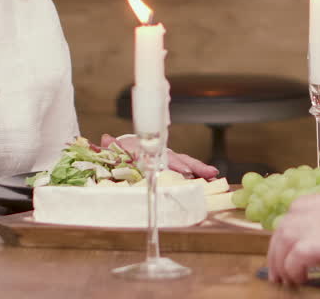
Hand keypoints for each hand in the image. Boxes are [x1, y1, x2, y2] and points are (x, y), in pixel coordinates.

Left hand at [103, 133, 218, 178]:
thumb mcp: (115, 149)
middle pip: (180, 159)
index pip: (163, 157)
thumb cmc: (122, 150)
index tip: (184, 170)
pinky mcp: (172, 164)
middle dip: (194, 166)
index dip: (175, 164)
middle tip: (208, 174)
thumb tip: (106, 139)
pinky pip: (187, 167)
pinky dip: (198, 172)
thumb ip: (111, 146)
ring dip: (200, 169)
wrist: (127, 147)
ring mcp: (168, 158)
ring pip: (186, 162)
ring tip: (214, 175)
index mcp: (150, 151)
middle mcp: (161, 153)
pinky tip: (210, 179)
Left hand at [266, 191, 319, 286]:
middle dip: (281, 241)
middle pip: (290, 217)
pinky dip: (291, 268)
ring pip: (284, 234)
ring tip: (285, 277)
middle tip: (282, 263)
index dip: (296, 224)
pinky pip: (293, 256)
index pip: (307, 204)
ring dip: (280, 257)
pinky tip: (299, 280)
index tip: (294, 242)